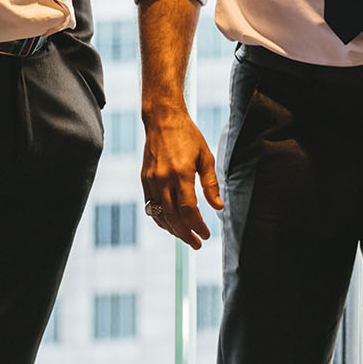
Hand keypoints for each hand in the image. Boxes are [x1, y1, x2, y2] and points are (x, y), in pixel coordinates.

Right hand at [140, 105, 223, 248]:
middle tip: (197, 243)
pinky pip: (150, 207)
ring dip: (173, 230)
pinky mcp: (144, 180)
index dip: (198, 226)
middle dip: (186, 234)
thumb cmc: (188, 136)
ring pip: (160, 215)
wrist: (163, 120)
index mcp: (181, 173)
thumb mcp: (206, 156)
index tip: (206, 234)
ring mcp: (151, 181)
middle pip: (173, 217)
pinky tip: (171, 224)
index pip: (189, 209)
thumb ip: (211, 183)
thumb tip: (218, 207)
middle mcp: (163, 179)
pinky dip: (161, 219)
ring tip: (186, 236)